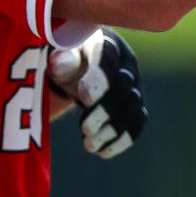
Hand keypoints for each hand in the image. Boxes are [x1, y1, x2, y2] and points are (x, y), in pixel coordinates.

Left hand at [48, 30, 145, 157]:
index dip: (99, 78)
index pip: (107, 58)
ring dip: (112, 130)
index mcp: (105, 44)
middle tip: (85, 129)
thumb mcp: (57, 55)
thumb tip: (58, 63)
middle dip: (106, 110)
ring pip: (133, 108)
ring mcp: (134, 85)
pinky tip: (103, 152)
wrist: (77, 66)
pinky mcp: (135, 104)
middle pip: (124, 87)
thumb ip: (59, 58)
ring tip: (89, 146)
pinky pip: (137, 123)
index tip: (84, 98)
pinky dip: (122, 140)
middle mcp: (125, 64)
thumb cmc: (64, 57)